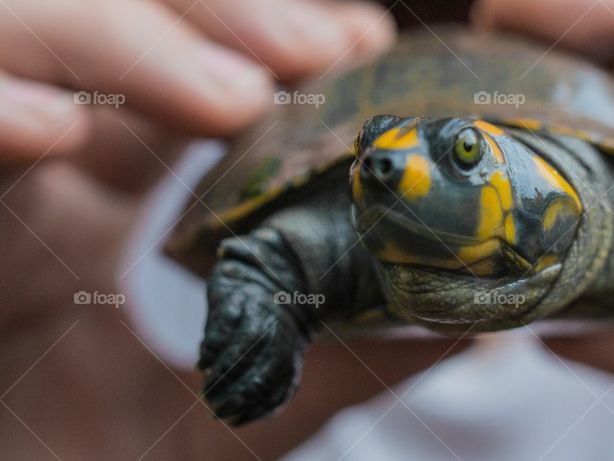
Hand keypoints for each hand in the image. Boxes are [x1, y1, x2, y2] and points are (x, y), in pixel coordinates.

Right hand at [0, 2, 471, 458]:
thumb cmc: (113, 458)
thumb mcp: (246, 408)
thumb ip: (339, 360)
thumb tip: (468, 318)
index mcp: (127, 201)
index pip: (193, 77)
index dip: (269, 41)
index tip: (358, 42)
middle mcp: (55, 175)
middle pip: (119, 29)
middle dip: (218, 19)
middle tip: (318, 53)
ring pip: (22, 39)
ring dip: (128, 44)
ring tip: (231, 101)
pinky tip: (49, 131)